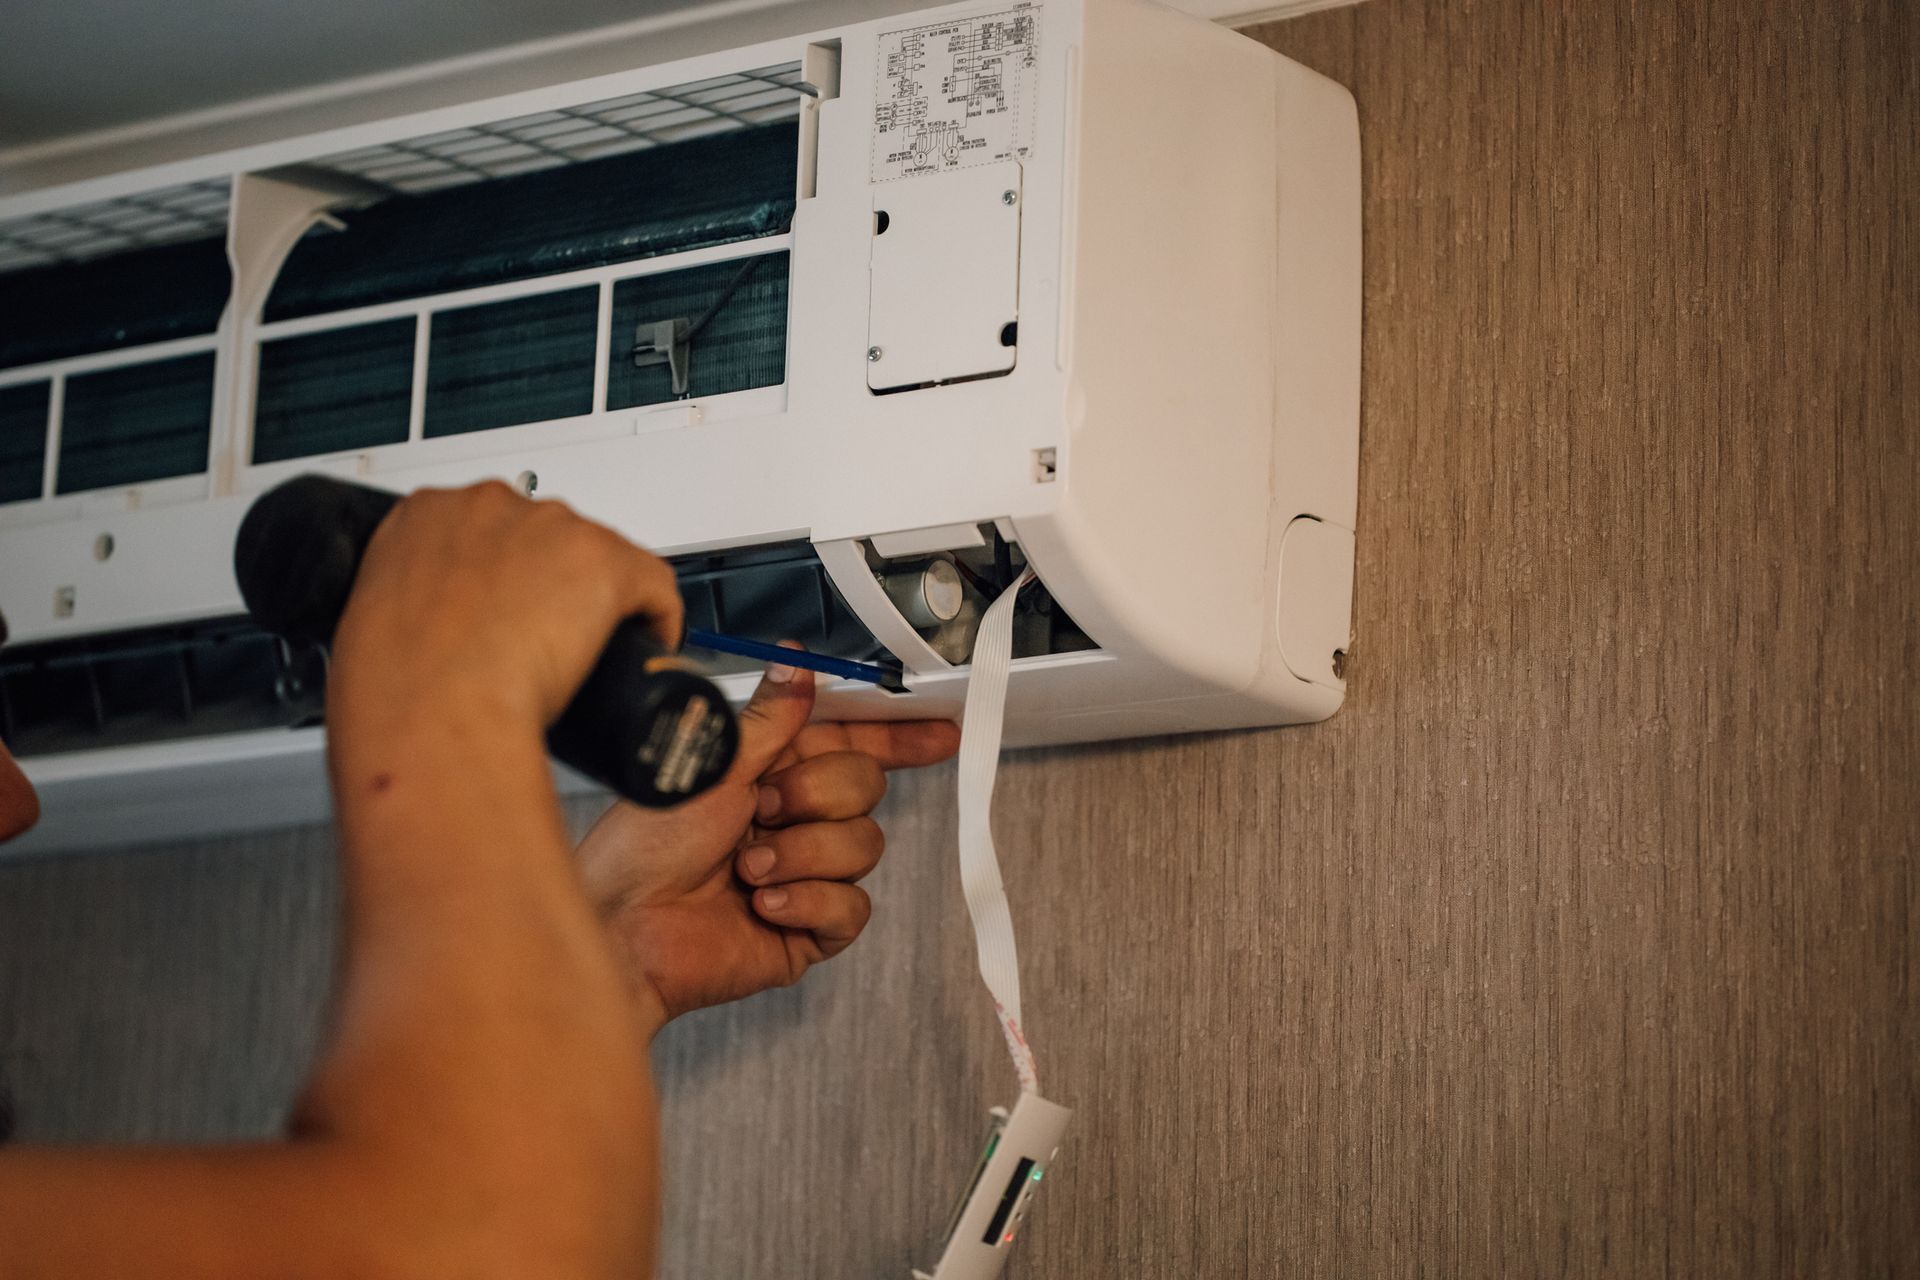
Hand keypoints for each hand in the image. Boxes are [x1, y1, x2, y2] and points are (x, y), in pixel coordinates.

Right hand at [329, 481, 683, 747]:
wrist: (432, 712)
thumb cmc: (398, 689)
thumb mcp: (378, 626)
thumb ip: (410, 608)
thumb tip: (440, 638)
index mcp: (424, 515)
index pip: (490, 529)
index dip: (510, 574)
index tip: (515, 606)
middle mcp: (490, 506)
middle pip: (549, 537)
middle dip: (554, 585)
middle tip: (549, 638)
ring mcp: (550, 527)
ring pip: (601, 557)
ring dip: (600, 601)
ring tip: (587, 652)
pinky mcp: (603, 560)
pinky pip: (654, 583)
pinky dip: (657, 617)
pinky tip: (646, 648)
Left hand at [579, 657, 960, 1032]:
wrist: (624, 929)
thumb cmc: (643, 848)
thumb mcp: (712, 765)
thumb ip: (769, 718)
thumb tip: (797, 662)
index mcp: (771, 771)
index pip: (852, 743)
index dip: (897, 735)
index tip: (938, 729)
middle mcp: (792, 820)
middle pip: (866, 787)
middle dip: (818, 795)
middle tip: (764, 809)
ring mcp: (805, 875)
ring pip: (863, 845)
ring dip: (801, 854)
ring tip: (747, 868)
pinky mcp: (810, 928)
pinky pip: (852, 907)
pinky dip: (807, 902)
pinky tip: (762, 905)